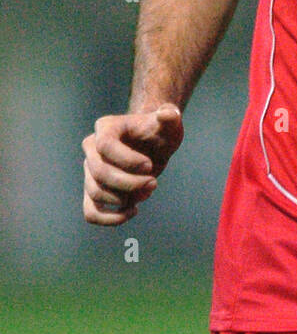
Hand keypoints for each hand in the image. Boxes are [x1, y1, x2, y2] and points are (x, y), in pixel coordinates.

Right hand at [82, 103, 184, 225]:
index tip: (149, 165)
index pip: (104, 146)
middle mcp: (91, 148)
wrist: (153, 144)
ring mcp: (90, 170)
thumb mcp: (169, 122)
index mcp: (105, 128)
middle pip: (99, 173)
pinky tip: (133, 211)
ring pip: (95, 193)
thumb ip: (170, 115)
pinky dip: (109, 218)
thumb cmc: (159, 131)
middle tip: (154, 182)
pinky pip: (90, 212)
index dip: (127, 160)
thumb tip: (167, 114)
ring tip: (149, 190)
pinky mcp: (94, 190)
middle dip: (129, 183)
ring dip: (125, 199)